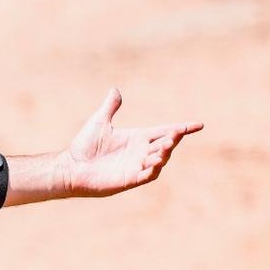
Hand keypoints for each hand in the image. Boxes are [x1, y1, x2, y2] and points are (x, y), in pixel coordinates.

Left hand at [56, 89, 202, 197]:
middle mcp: (141, 152)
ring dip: (164, 153)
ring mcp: (137, 166)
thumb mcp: (100, 122)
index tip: (199, 124)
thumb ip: (110, 107)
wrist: (71, 167)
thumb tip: (115, 90)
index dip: (182, 129)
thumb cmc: (84, 146)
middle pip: (165, 145)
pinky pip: (146, 175)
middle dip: (172, 139)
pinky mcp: (129, 180)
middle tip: (176, 133)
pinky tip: (155, 163)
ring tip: (166, 145)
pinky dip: (152, 170)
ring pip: (159, 160)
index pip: (164, 131)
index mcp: (138, 138)